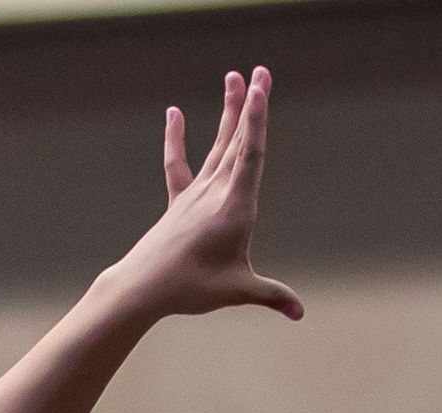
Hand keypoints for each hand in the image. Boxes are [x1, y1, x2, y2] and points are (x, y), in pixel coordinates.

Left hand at [112, 67, 301, 327]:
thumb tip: (299, 314)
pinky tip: (173, 112)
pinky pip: (178, 165)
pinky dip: (175, 139)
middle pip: (237, 141)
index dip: (257, 118)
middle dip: (250, 105)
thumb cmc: (191, 289)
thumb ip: (271, 296)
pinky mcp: (178, 203)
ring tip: (234, 78)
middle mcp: (215, 193)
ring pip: (216, 146)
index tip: (261, 86)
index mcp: (235, 207)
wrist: (142, 289)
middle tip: (261, 70)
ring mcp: (195, 194)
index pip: (250, 155)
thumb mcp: (238, 290)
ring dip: (228, 113)